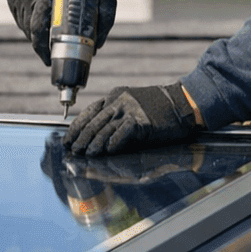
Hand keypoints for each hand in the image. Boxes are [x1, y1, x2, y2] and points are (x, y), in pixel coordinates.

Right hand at [5, 0, 116, 64]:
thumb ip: (106, 15)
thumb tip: (96, 45)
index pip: (38, 28)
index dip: (42, 48)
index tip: (50, 60)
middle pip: (30, 30)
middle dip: (41, 46)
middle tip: (53, 53)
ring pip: (24, 26)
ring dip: (35, 36)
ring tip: (49, 38)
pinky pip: (19, 18)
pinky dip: (28, 26)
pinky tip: (40, 26)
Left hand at [64, 82, 201, 155]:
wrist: (182, 103)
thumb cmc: (158, 108)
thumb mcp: (132, 105)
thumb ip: (115, 115)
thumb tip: (97, 134)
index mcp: (114, 96)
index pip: (88, 112)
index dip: (76, 127)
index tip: (68, 139)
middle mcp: (118, 101)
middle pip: (93, 122)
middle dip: (81, 138)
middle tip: (73, 150)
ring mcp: (129, 110)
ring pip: (104, 129)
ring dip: (93, 144)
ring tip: (86, 154)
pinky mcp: (141, 121)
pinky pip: (122, 134)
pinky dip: (113, 143)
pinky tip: (107, 151)